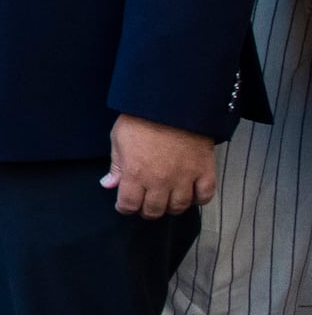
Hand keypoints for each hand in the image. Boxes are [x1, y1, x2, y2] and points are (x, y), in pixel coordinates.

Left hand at [103, 115, 217, 217]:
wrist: (173, 104)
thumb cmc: (142, 119)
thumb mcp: (119, 139)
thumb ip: (115, 166)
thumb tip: (108, 185)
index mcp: (135, 174)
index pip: (129, 205)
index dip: (125, 207)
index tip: (126, 203)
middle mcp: (160, 181)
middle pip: (154, 210)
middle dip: (147, 209)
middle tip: (146, 202)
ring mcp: (184, 177)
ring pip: (179, 207)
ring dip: (171, 207)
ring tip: (167, 199)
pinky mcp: (204, 170)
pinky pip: (205, 196)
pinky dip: (198, 199)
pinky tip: (190, 193)